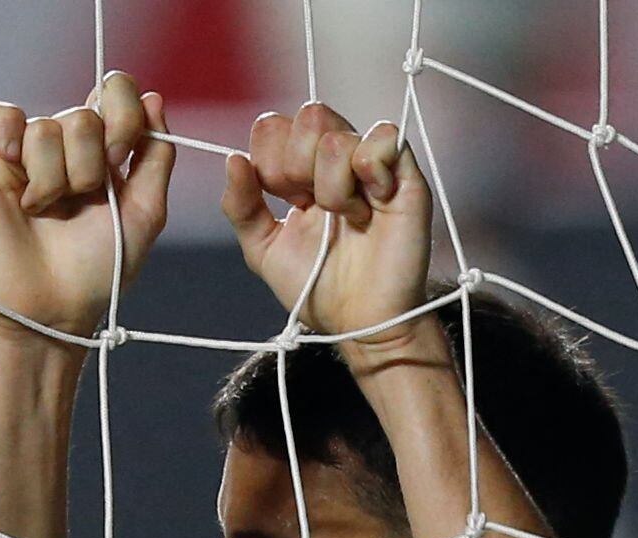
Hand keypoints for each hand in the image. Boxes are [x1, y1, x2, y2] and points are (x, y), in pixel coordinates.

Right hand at [0, 71, 174, 339]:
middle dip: (89, 164)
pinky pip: (2, 115)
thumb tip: (153, 98)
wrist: (50, 306)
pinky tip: (15, 173)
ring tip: (45, 210)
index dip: (122, 115)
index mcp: (104, 151)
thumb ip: (156, 155)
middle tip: (80, 200)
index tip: (119, 159)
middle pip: (84, 114)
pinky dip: (10, 137)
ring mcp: (26, 148)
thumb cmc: (98, 270)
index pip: (116, 92)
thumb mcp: (146, 213)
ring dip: (54, 177)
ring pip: (46, 126)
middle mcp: (66, 144)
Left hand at [223, 102, 434, 358]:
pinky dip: (370, 170)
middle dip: (298, 167)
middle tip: (313, 207)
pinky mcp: (404, 175)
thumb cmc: (317, 289)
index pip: (274, 125)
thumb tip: (233, 159)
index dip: (270, 160)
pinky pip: (383, 137)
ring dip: (333, 186)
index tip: (286, 202)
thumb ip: (240, 206)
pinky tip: (374, 204)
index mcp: (300, 169)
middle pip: (308, 116)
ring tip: (349, 218)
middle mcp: (335, 159)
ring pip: (337, 135)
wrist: (359, 322)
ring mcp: (371, 164)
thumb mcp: (263, 250)